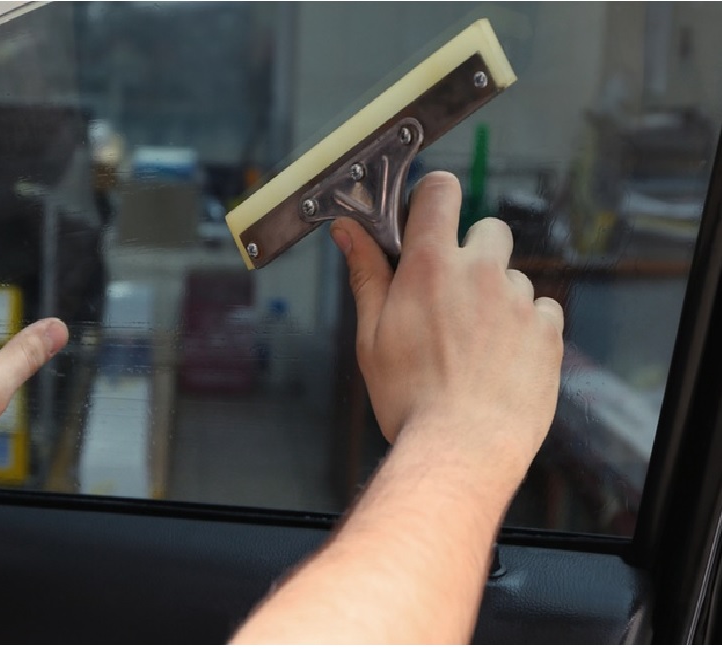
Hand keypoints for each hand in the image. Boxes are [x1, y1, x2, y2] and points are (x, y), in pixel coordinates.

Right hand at [330, 171, 563, 472]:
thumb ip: (366, 274)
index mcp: (430, 266)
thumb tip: (348, 230)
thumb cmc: (410, 397)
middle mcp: (480, 272)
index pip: (440, 191)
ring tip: (474, 343)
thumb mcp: (371, 335)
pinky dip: (524, 326)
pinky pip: (540, 310)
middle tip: (450, 294)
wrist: (462, 448)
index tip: (424, 223)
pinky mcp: (548, 331)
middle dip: (471, 252)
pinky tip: (501, 358)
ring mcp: (518, 301)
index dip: (433, 199)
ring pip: (512, 276)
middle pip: (488, 228)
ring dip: (495, 296)